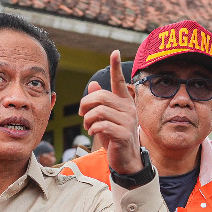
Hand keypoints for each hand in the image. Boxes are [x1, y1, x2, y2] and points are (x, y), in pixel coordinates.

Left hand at [80, 51, 142, 175]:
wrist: (125, 160)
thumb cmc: (114, 137)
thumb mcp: (105, 118)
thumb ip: (100, 102)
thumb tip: (92, 84)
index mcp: (124, 102)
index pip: (119, 82)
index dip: (116, 67)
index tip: (115, 52)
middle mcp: (129, 109)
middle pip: (101, 97)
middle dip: (86, 105)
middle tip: (82, 115)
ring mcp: (128, 121)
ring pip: (99, 111)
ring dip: (88, 120)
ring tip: (89, 126)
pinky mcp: (123, 134)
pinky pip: (101, 125)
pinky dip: (93, 129)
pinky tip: (93, 133)